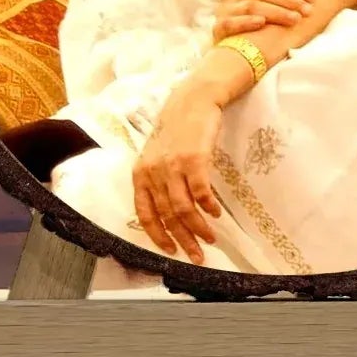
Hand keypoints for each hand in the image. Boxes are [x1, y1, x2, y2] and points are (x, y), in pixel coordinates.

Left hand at [132, 85, 224, 264]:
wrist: (191, 101)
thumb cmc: (176, 130)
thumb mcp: (157, 156)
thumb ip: (157, 181)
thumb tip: (169, 213)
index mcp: (141, 174)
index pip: (145, 214)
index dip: (158, 236)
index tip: (172, 251)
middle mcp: (153, 173)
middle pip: (168, 216)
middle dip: (184, 240)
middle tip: (197, 255)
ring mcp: (173, 166)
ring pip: (184, 209)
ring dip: (199, 228)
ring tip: (211, 239)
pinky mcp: (194, 160)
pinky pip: (201, 193)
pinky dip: (209, 207)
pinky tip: (216, 214)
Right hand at [212, 0, 316, 39]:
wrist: (227, 43)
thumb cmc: (249, 17)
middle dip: (289, 0)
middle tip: (308, 11)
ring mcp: (226, 10)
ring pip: (251, 6)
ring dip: (275, 12)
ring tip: (294, 19)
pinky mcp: (219, 27)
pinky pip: (231, 22)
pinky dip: (246, 22)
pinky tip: (262, 23)